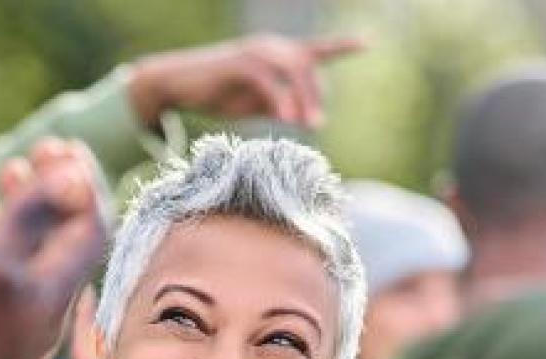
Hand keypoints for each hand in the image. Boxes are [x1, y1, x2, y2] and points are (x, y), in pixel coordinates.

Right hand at [0, 138, 107, 358]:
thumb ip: (31, 222)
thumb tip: (73, 174)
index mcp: (57, 290)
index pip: (93, 227)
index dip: (83, 184)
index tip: (63, 147)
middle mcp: (50, 308)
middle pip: (67, 239)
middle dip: (54, 192)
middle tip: (33, 154)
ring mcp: (25, 323)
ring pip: (37, 256)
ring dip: (26, 213)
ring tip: (6, 175)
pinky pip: (13, 278)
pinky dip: (1, 244)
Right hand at [129, 34, 362, 128]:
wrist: (177, 85)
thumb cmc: (216, 94)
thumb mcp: (253, 104)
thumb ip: (278, 107)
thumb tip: (302, 119)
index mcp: (276, 55)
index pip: (314, 50)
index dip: (341, 45)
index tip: (367, 44)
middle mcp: (270, 47)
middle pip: (307, 66)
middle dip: (316, 95)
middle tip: (318, 126)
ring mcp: (254, 52)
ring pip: (292, 70)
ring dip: (303, 99)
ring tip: (308, 126)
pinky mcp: (239, 63)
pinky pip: (268, 80)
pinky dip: (280, 99)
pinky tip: (287, 120)